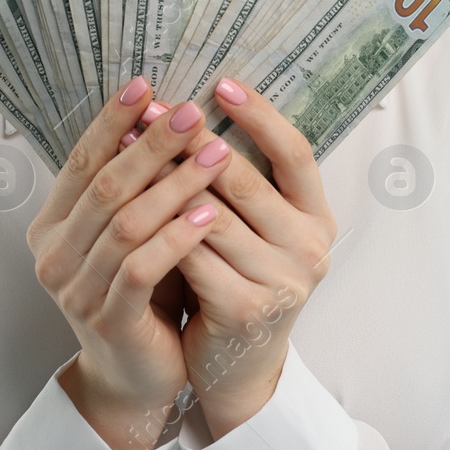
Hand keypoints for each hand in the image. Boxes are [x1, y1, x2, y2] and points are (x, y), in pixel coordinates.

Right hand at [25, 77, 234, 449]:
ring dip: (174, 183)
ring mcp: (76, 290)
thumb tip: (159, 111)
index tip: (146, 83)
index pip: (80, 161)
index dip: (111, 120)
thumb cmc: (140, 291)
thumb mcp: (128, 232)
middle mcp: (53, 255)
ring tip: (216, 154)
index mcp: (51, 225)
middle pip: (105, 185)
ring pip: (126, 223)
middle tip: (190, 110)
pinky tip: (209, 212)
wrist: (135, 374)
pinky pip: (142, 268)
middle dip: (150, 143)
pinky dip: (177, 236)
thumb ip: (131, 186)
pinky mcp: (108, 319)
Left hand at [126, 77, 337, 437]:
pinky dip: (160, 228)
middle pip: (245, 180)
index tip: (220, 83)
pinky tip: (130, 207)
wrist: (238, 366)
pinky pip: (193, 257)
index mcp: (319, 218)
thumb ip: (242, 184)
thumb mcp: (257, 230)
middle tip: (155, 111)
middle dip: (192, 141)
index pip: (296, 153)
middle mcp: (310, 247)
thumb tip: (195, 110)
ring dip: (166, 180)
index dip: (261, 116)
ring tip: (132, 149)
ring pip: (212, 216)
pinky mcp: (244, 310)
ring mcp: (282, 282)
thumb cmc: (239, 280)